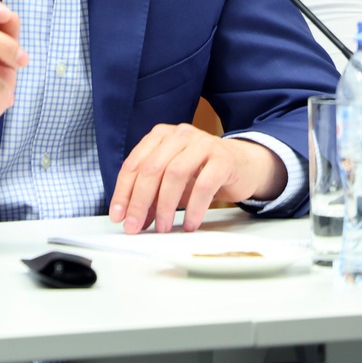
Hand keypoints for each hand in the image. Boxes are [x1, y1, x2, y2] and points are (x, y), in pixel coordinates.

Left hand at [108, 124, 283, 233]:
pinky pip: (204, 184)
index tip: (118, 216)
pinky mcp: (223, 157)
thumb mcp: (172, 182)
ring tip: (163, 228)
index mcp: (160, 136)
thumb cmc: (202, 172)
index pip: (134, 164)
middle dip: (139, 201)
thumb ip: (152, 196)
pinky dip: (194, 207)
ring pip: (175, 174)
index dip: (123, 192)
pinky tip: (190, 223)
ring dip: (165, 205)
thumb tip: (134, 220)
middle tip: (135, 226)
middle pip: (151, 168)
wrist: (243, 164)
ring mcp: (202, 143)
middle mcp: (179, 135)